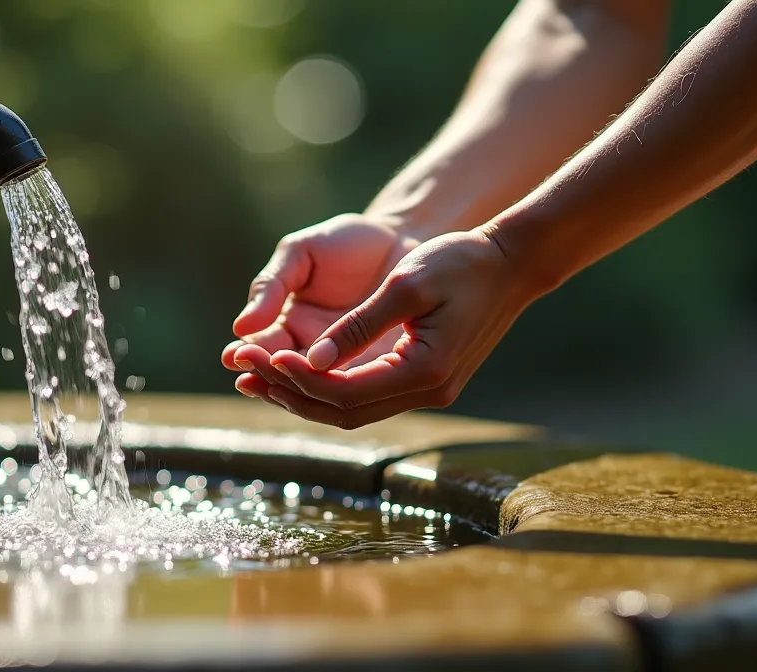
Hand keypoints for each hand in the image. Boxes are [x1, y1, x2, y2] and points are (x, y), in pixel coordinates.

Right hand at [222, 214, 420, 389]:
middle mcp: (313, 351)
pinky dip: (343, 394)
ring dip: (297, 393)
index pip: (262, 348)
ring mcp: (346, 364)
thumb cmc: (348, 242)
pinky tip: (334, 394)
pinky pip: (358, 389)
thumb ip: (272, 284)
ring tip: (282, 391)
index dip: (248, 354)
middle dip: (265, 379)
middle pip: (284, 376)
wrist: (405, 241)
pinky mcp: (378, 369)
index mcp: (288, 325)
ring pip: (317, 390)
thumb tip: (241, 327)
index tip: (235, 356)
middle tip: (249, 380)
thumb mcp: (302, 252)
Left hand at [238, 228, 529, 428]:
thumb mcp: (405, 285)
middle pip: (343, 412)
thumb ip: (357, 326)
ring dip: (305, 394)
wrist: (511, 263)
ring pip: (353, 409)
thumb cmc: (461, 262)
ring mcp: (428, 390)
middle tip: (245, 372)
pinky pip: (367, 395)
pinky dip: (328, 386)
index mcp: (424, 372)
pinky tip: (298, 371)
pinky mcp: (424, 379)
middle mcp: (427, 392)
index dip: (298, 378)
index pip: (344, 393)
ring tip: (258, 377)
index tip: (263, 354)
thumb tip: (310, 360)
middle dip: (291, 393)